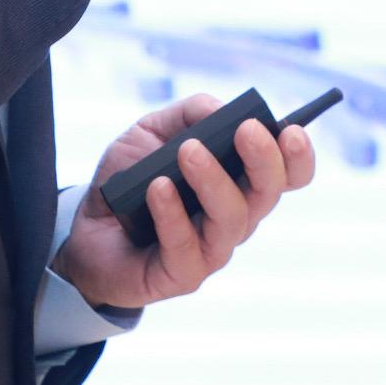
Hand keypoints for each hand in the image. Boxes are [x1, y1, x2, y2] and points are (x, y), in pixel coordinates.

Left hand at [53, 91, 317, 311]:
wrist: (87, 230)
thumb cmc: (131, 179)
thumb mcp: (155, 130)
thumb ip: (190, 113)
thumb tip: (221, 110)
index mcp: (240, 182)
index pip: (287, 174)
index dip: (298, 156)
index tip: (291, 130)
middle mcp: (235, 217)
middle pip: (268, 194)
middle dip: (264, 160)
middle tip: (246, 130)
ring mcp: (212, 249)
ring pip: (232, 218)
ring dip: (213, 181)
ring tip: (188, 152)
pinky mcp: (183, 274)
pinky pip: (185, 245)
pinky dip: (172, 214)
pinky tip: (158, 188)